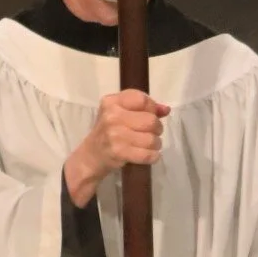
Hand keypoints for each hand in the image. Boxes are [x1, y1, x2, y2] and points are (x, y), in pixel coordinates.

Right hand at [64, 90, 170, 204]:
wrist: (91, 155)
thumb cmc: (109, 131)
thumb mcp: (121, 113)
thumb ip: (144, 108)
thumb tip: (166, 109)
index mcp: (112, 101)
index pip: (142, 100)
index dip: (152, 108)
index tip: (150, 115)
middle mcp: (112, 115)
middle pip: (151, 120)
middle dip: (157, 129)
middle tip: (151, 133)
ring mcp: (114, 134)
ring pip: (152, 139)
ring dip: (156, 144)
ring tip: (149, 145)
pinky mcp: (119, 152)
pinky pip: (148, 154)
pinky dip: (153, 156)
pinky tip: (149, 155)